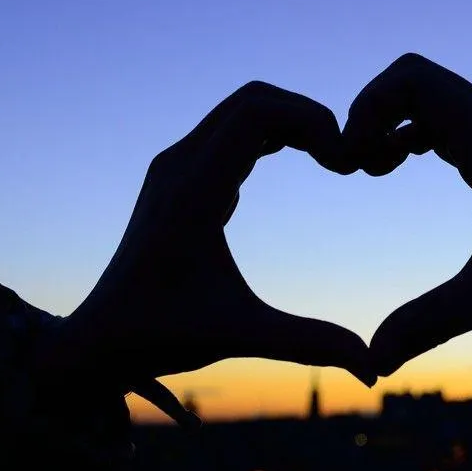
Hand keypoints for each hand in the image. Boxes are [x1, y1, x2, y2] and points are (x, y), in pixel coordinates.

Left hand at [52, 82, 376, 421]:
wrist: (98, 338)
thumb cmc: (160, 337)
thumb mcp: (241, 336)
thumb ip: (309, 344)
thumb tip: (374, 371)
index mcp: (193, 192)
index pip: (258, 112)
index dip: (313, 121)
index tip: (344, 163)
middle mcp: (179, 166)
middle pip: (254, 99)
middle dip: (308, 117)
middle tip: (346, 158)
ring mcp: (175, 168)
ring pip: (241, 111)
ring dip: (290, 123)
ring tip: (331, 159)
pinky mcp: (177, 177)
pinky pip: (230, 132)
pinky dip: (270, 135)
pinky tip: (301, 162)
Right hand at [340, 53, 471, 376]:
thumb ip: (430, 322)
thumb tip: (374, 361)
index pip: (409, 78)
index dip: (366, 108)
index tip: (352, 162)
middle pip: (411, 82)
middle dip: (370, 115)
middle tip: (354, 167)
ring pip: (428, 100)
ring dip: (390, 125)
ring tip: (371, 171)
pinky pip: (446, 120)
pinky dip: (413, 135)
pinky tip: (402, 170)